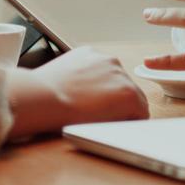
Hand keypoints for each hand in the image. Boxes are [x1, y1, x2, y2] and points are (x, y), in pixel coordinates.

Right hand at [7, 46, 148, 140]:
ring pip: (133, 100)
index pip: (108, 77)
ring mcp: (121, 76)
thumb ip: (76, 80)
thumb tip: (80, 94)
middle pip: (123, 87)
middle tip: (97, 118)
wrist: (43, 98)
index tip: (94, 107)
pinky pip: (140, 112)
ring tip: (103, 124)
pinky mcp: (129, 94)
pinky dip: (132, 122)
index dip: (103, 96)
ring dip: (123, 111)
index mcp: (91, 55)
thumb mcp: (61, 77)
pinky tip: (115, 128)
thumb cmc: (44, 95)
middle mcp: (109, 61)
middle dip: (115, 103)